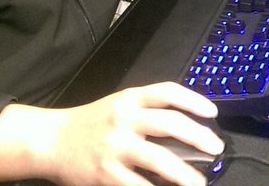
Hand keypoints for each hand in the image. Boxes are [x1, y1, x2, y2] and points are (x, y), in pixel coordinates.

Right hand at [0, 84, 221, 185]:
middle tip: (216, 147)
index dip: (194, 99)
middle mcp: (125, 119)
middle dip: (198, 136)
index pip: (168, 92)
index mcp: (130, 98)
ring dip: (185, 173)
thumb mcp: (119, 106)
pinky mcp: (107, 174)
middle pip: (170, 123)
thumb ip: (147, 112)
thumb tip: (184, 129)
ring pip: (160, 159)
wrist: (52, 140)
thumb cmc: (91, 123)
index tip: (212, 112)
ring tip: (200, 182)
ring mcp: (116, 148)